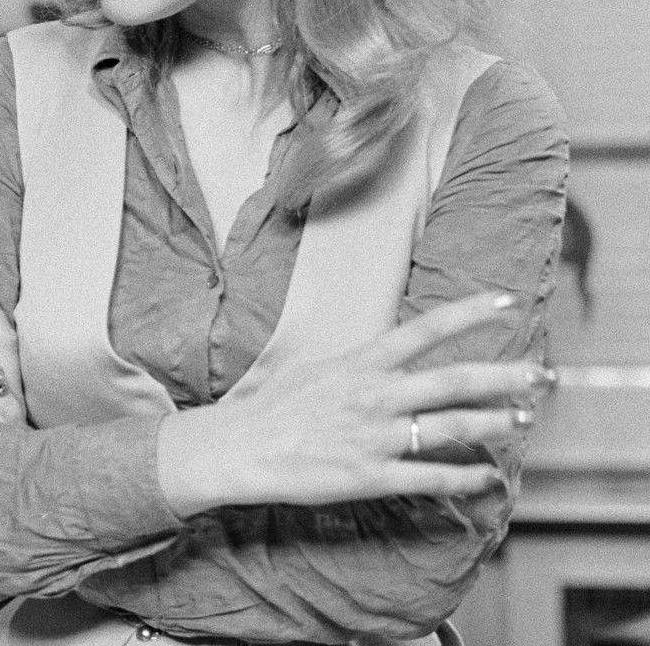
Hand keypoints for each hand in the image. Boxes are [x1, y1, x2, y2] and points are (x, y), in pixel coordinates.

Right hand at [158, 291, 554, 515]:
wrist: (235, 448)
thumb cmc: (270, 408)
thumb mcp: (314, 370)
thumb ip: (358, 365)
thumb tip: (391, 356)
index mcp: (359, 364)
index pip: (424, 329)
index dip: (470, 313)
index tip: (509, 300)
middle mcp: (373, 395)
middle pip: (454, 381)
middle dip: (506, 378)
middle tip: (544, 376)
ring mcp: (373, 436)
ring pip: (451, 428)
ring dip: (495, 424)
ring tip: (524, 420)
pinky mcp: (369, 476)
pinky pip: (429, 477)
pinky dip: (465, 479)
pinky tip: (487, 478)